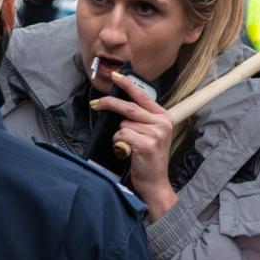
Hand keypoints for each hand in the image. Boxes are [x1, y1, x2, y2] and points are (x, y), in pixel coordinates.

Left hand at [90, 72, 177, 220]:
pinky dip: (119, 144)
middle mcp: (162, 123)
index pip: (143, 96)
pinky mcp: (146, 144)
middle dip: (109, 104)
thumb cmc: (149, 160)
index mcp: (164, 117)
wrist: (155, 183)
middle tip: (96, 103)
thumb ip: (141, 120)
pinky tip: (127, 152)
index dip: (127, 84)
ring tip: (129, 147)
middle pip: (129, 107)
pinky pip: (121, 135)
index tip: (115, 76)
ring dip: (119, 136)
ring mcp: (155, 133)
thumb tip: (120, 106)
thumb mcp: (151, 135)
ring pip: (123, 124)